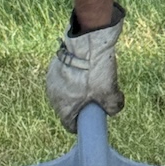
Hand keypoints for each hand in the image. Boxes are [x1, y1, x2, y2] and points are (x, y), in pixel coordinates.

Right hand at [46, 6, 125, 131]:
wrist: (86, 40)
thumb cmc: (95, 70)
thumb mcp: (110, 93)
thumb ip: (113, 107)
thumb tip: (112, 109)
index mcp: (62, 106)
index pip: (70, 125)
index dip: (83, 124)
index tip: (93, 118)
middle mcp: (53, 94)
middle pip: (68, 107)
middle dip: (82, 105)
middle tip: (96, 97)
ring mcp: (52, 78)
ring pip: (66, 90)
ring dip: (78, 89)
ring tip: (93, 80)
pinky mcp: (55, 63)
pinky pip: (65, 76)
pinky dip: (75, 75)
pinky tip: (87, 68)